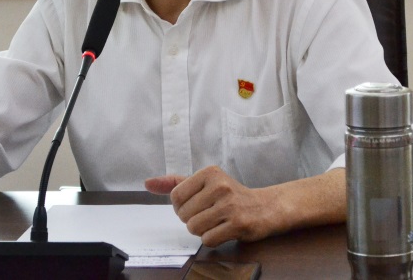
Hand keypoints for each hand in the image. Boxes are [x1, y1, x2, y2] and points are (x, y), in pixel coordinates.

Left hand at [145, 166, 275, 246]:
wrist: (265, 207)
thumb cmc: (230, 195)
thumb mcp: (204, 183)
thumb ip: (174, 183)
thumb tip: (147, 183)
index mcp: (209, 172)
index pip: (175, 196)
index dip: (181, 206)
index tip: (196, 204)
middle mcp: (220, 186)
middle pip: (183, 214)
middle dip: (192, 219)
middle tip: (209, 214)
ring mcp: (230, 205)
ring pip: (194, 227)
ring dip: (202, 230)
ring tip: (215, 222)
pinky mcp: (238, 224)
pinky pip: (208, 239)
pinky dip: (212, 239)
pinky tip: (223, 230)